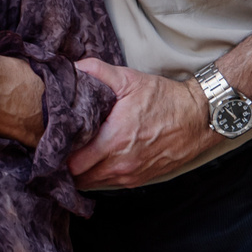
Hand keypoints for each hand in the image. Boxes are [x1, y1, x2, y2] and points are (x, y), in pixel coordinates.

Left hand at [65, 59, 216, 189]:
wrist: (199, 118)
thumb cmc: (165, 99)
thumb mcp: (130, 80)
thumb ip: (99, 73)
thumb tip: (74, 67)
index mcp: (115, 140)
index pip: (73, 163)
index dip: (58, 155)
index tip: (52, 144)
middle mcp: (122, 163)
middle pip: (79, 179)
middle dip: (66, 168)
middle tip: (58, 152)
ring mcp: (132, 174)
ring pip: (94, 184)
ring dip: (82, 174)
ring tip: (74, 157)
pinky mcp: (140, 179)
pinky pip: (111, 184)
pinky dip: (100, 176)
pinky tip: (95, 162)